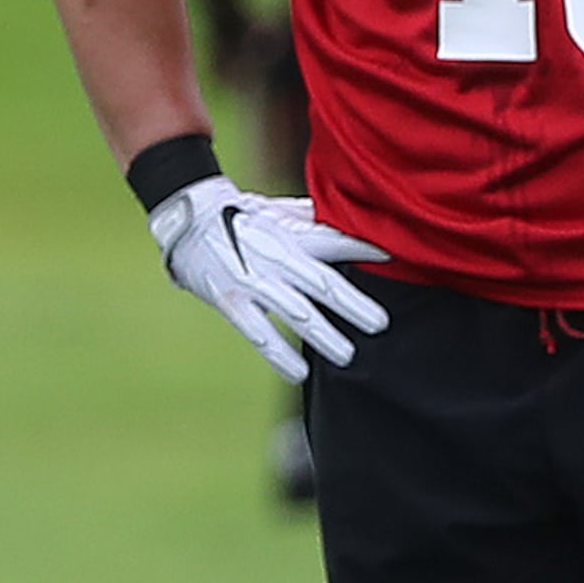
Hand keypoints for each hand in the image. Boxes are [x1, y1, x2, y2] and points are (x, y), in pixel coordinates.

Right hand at [147, 174, 391, 382]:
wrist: (191, 218)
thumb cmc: (243, 216)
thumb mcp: (279, 210)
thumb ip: (313, 219)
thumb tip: (352, 217)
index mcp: (293, 234)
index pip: (334, 240)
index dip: (362, 247)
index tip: (392, 257)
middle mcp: (278, 258)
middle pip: (322, 283)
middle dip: (353, 305)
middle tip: (380, 325)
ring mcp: (254, 280)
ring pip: (294, 312)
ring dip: (323, 335)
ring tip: (348, 355)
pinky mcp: (231, 300)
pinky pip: (258, 332)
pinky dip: (278, 354)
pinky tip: (298, 372)